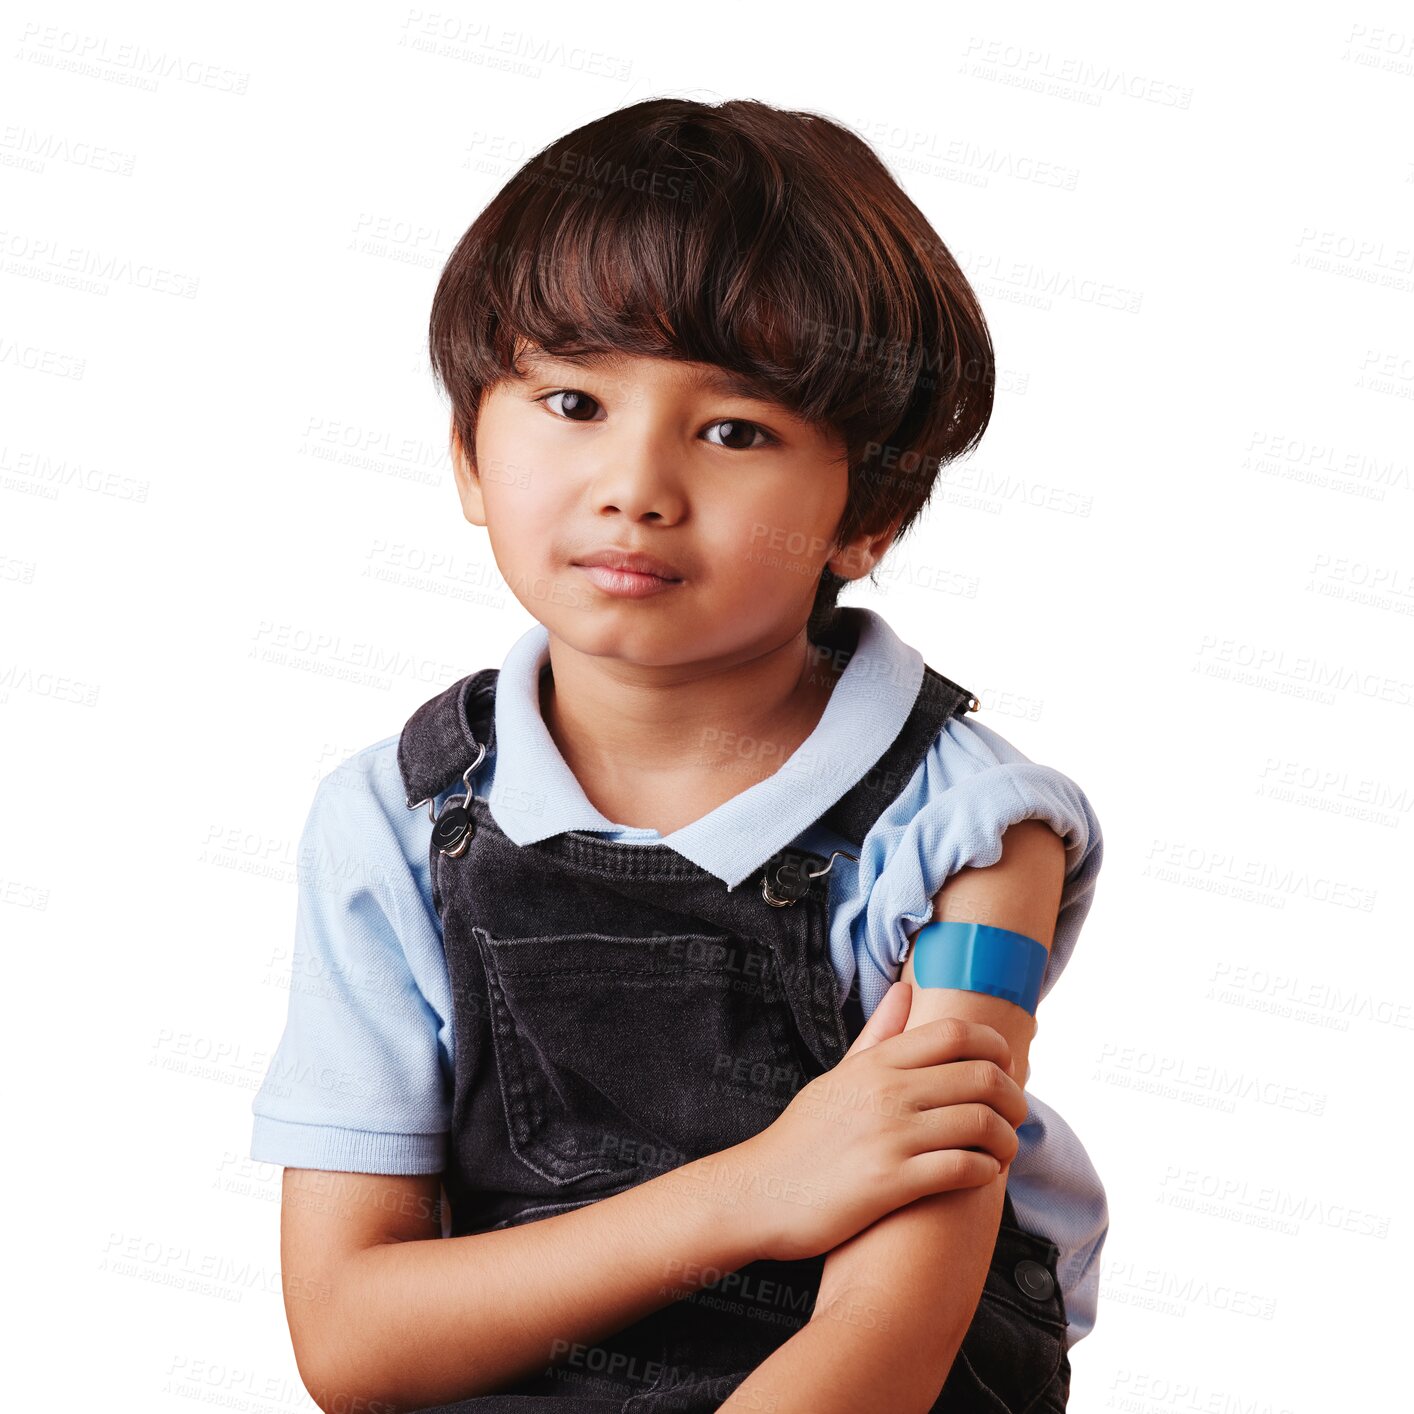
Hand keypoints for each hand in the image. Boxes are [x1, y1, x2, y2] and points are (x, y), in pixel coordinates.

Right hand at [737, 982, 1027, 1262]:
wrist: (759, 1192)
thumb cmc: (804, 1135)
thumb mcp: (839, 1075)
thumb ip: (878, 1034)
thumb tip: (905, 990)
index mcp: (876, 1063)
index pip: (955, 1033)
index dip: (995, 1046)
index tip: (1004, 1067)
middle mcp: (886, 1092)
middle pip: (980, 1076)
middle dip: (1013, 1096)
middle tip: (1015, 1114)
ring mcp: (889, 1136)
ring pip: (979, 1123)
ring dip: (1006, 1139)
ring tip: (1003, 1149)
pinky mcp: (889, 1182)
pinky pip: (960, 1169)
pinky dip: (984, 1171)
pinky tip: (980, 1174)